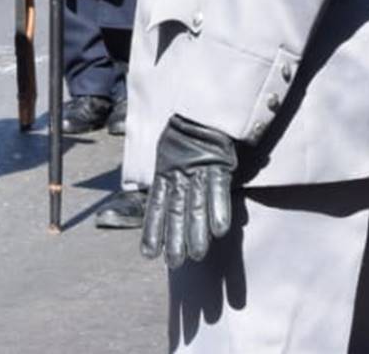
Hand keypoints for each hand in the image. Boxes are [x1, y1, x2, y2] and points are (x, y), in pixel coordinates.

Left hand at [139, 115, 236, 267]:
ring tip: (196, 256)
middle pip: (177, 212)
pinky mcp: (217, 164)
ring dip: (195, 232)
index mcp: (164, 173)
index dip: (152, 230)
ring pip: (195, 206)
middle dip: (175, 239)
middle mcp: (179, 175)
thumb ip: (166, 176)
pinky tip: (220, 230)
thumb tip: (158, 189)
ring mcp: (198, 170)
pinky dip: (219, 209)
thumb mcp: (167, 152)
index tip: (148, 254)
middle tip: (175, 263)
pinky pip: (218, 189)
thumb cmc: (186, 132)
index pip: (156, 206)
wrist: (202, 106)